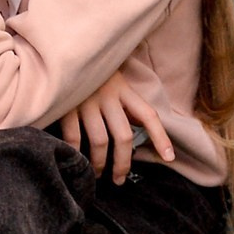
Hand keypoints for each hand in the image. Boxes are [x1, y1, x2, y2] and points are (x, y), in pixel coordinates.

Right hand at [58, 75, 173, 184]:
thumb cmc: (91, 71)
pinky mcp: (66, 106)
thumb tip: (141, 128)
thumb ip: (126, 103)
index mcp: (124, 89)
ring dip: (99, 163)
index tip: (169, 158)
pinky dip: (76, 153)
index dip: (160, 137)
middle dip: (123, 163)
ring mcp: (87, 101)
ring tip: (97, 174)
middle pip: (124, 136)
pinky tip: (78, 161)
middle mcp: (108, 95)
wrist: (64, 53)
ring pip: (100, 141)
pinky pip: (74, 137)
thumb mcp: (114, 81)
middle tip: (118, 180)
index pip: (148, 115)